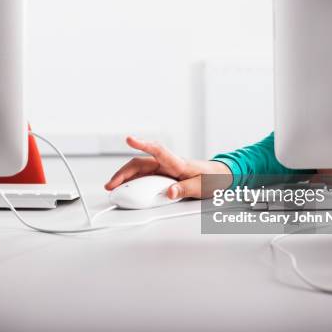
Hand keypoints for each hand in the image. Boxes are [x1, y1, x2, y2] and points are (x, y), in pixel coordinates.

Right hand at [104, 136, 232, 199]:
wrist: (220, 176)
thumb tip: (169, 192)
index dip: (143, 144)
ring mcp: (163, 169)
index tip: (130, 139)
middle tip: (111, 184)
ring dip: (125, 178)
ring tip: (113, 188)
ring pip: (139, 170)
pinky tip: (125, 188)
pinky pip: (144, 177)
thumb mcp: (202, 186)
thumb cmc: (212, 178)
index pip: (158, 150)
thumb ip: (185, 189)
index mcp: (178, 163)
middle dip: (123, 172)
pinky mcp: (163, 175)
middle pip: (140, 163)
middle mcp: (167, 163)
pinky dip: (133, 182)